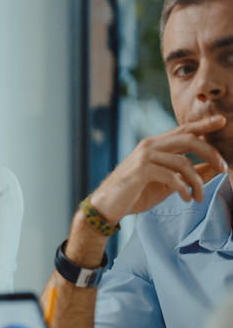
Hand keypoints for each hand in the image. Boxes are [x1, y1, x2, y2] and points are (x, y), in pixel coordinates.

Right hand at [90, 114, 227, 222]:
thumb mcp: (167, 184)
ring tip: (198, 197)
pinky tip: (185, 198)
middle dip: (210, 153)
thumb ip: (188, 174)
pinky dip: (183, 189)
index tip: (222, 121)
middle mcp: (149, 146)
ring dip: (197, 182)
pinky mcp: (140, 171)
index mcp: (155, 145)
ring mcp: (144, 157)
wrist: (107, 206)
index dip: (203, 125)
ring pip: (183, 162)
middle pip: (188, 139)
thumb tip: (213, 168)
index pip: (183, 130)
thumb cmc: (136, 194)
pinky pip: (171, 176)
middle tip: (223, 168)